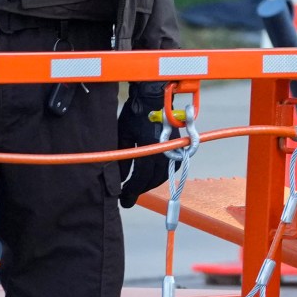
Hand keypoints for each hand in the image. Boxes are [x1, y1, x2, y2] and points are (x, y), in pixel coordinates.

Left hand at [117, 82, 169, 208]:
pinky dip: (161, 173)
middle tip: (128, 197)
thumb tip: (120, 178)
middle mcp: (163, 149)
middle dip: (140, 189)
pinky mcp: (176, 143)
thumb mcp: (123, 134)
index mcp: (149, 147)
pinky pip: (171, 164)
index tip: (124, 200)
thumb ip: (123, 158)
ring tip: (138, 188)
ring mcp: (172, 146)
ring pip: (164, 173)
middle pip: (153, 178)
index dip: (132, 190)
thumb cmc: (135, 113)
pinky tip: (151, 176)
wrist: (153, 95)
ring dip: (151, 182)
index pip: (141, 176)